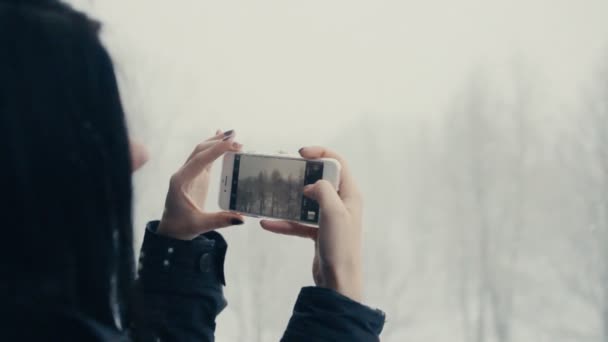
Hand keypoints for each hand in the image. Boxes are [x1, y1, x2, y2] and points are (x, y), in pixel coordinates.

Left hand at [157, 130, 244, 239]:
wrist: (171, 231)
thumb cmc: (181, 227)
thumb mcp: (200, 225)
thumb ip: (220, 220)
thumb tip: (242, 218)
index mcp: (181, 182)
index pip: (200, 160)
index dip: (216, 150)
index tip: (231, 142)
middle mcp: (183, 174)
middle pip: (200, 151)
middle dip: (218, 143)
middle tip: (237, 140)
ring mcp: (189, 174)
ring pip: (201, 151)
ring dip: (216, 142)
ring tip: (233, 136)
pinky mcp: (195, 176)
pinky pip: (204, 158)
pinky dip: (213, 148)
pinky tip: (221, 138)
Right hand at [260, 147, 362, 301]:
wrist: (338, 282)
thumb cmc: (341, 246)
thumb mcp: (334, 212)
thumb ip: (323, 190)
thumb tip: (311, 184)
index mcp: (350, 194)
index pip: (337, 163)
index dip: (320, 153)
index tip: (300, 154)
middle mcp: (342, 203)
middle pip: (320, 179)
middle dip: (300, 175)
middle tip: (282, 172)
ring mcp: (330, 218)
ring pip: (307, 200)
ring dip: (289, 198)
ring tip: (270, 194)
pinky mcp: (319, 232)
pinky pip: (299, 222)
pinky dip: (285, 222)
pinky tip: (267, 223)